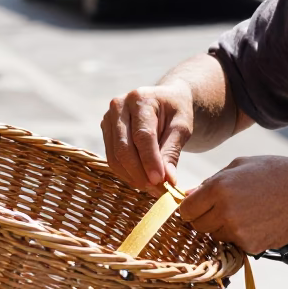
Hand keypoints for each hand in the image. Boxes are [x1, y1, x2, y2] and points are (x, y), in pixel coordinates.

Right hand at [101, 81, 194, 197]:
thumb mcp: (182, 127)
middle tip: (157, 189)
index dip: (150, 161)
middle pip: (124, 148)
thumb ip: (172, 151)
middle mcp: (119, 106)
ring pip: (115, 156)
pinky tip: (142, 179)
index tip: (161, 181)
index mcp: (140, 99)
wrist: (164, 100)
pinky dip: (126, 173)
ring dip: (133, 176)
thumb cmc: (176, 111)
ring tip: (152, 187)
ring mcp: (108, 118)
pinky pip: (112, 158)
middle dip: (140, 173)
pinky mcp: (106, 131)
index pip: (143, 136)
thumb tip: (167, 180)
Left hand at [179, 156, 287, 253]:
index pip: (186, 210)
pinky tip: (257, 221)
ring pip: (216, 236)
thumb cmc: (275, 173)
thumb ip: (211, 181)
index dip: (191, 208)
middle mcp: (225, 212)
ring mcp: (238, 232)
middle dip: (205, 218)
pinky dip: (241, 236)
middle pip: (198, 226)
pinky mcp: (251, 246)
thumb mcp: (240, 165)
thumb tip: (188, 195)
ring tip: (245, 212)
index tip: (198, 206)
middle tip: (224, 208)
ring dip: (223, 228)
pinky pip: (235, 244)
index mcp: (219, 188)